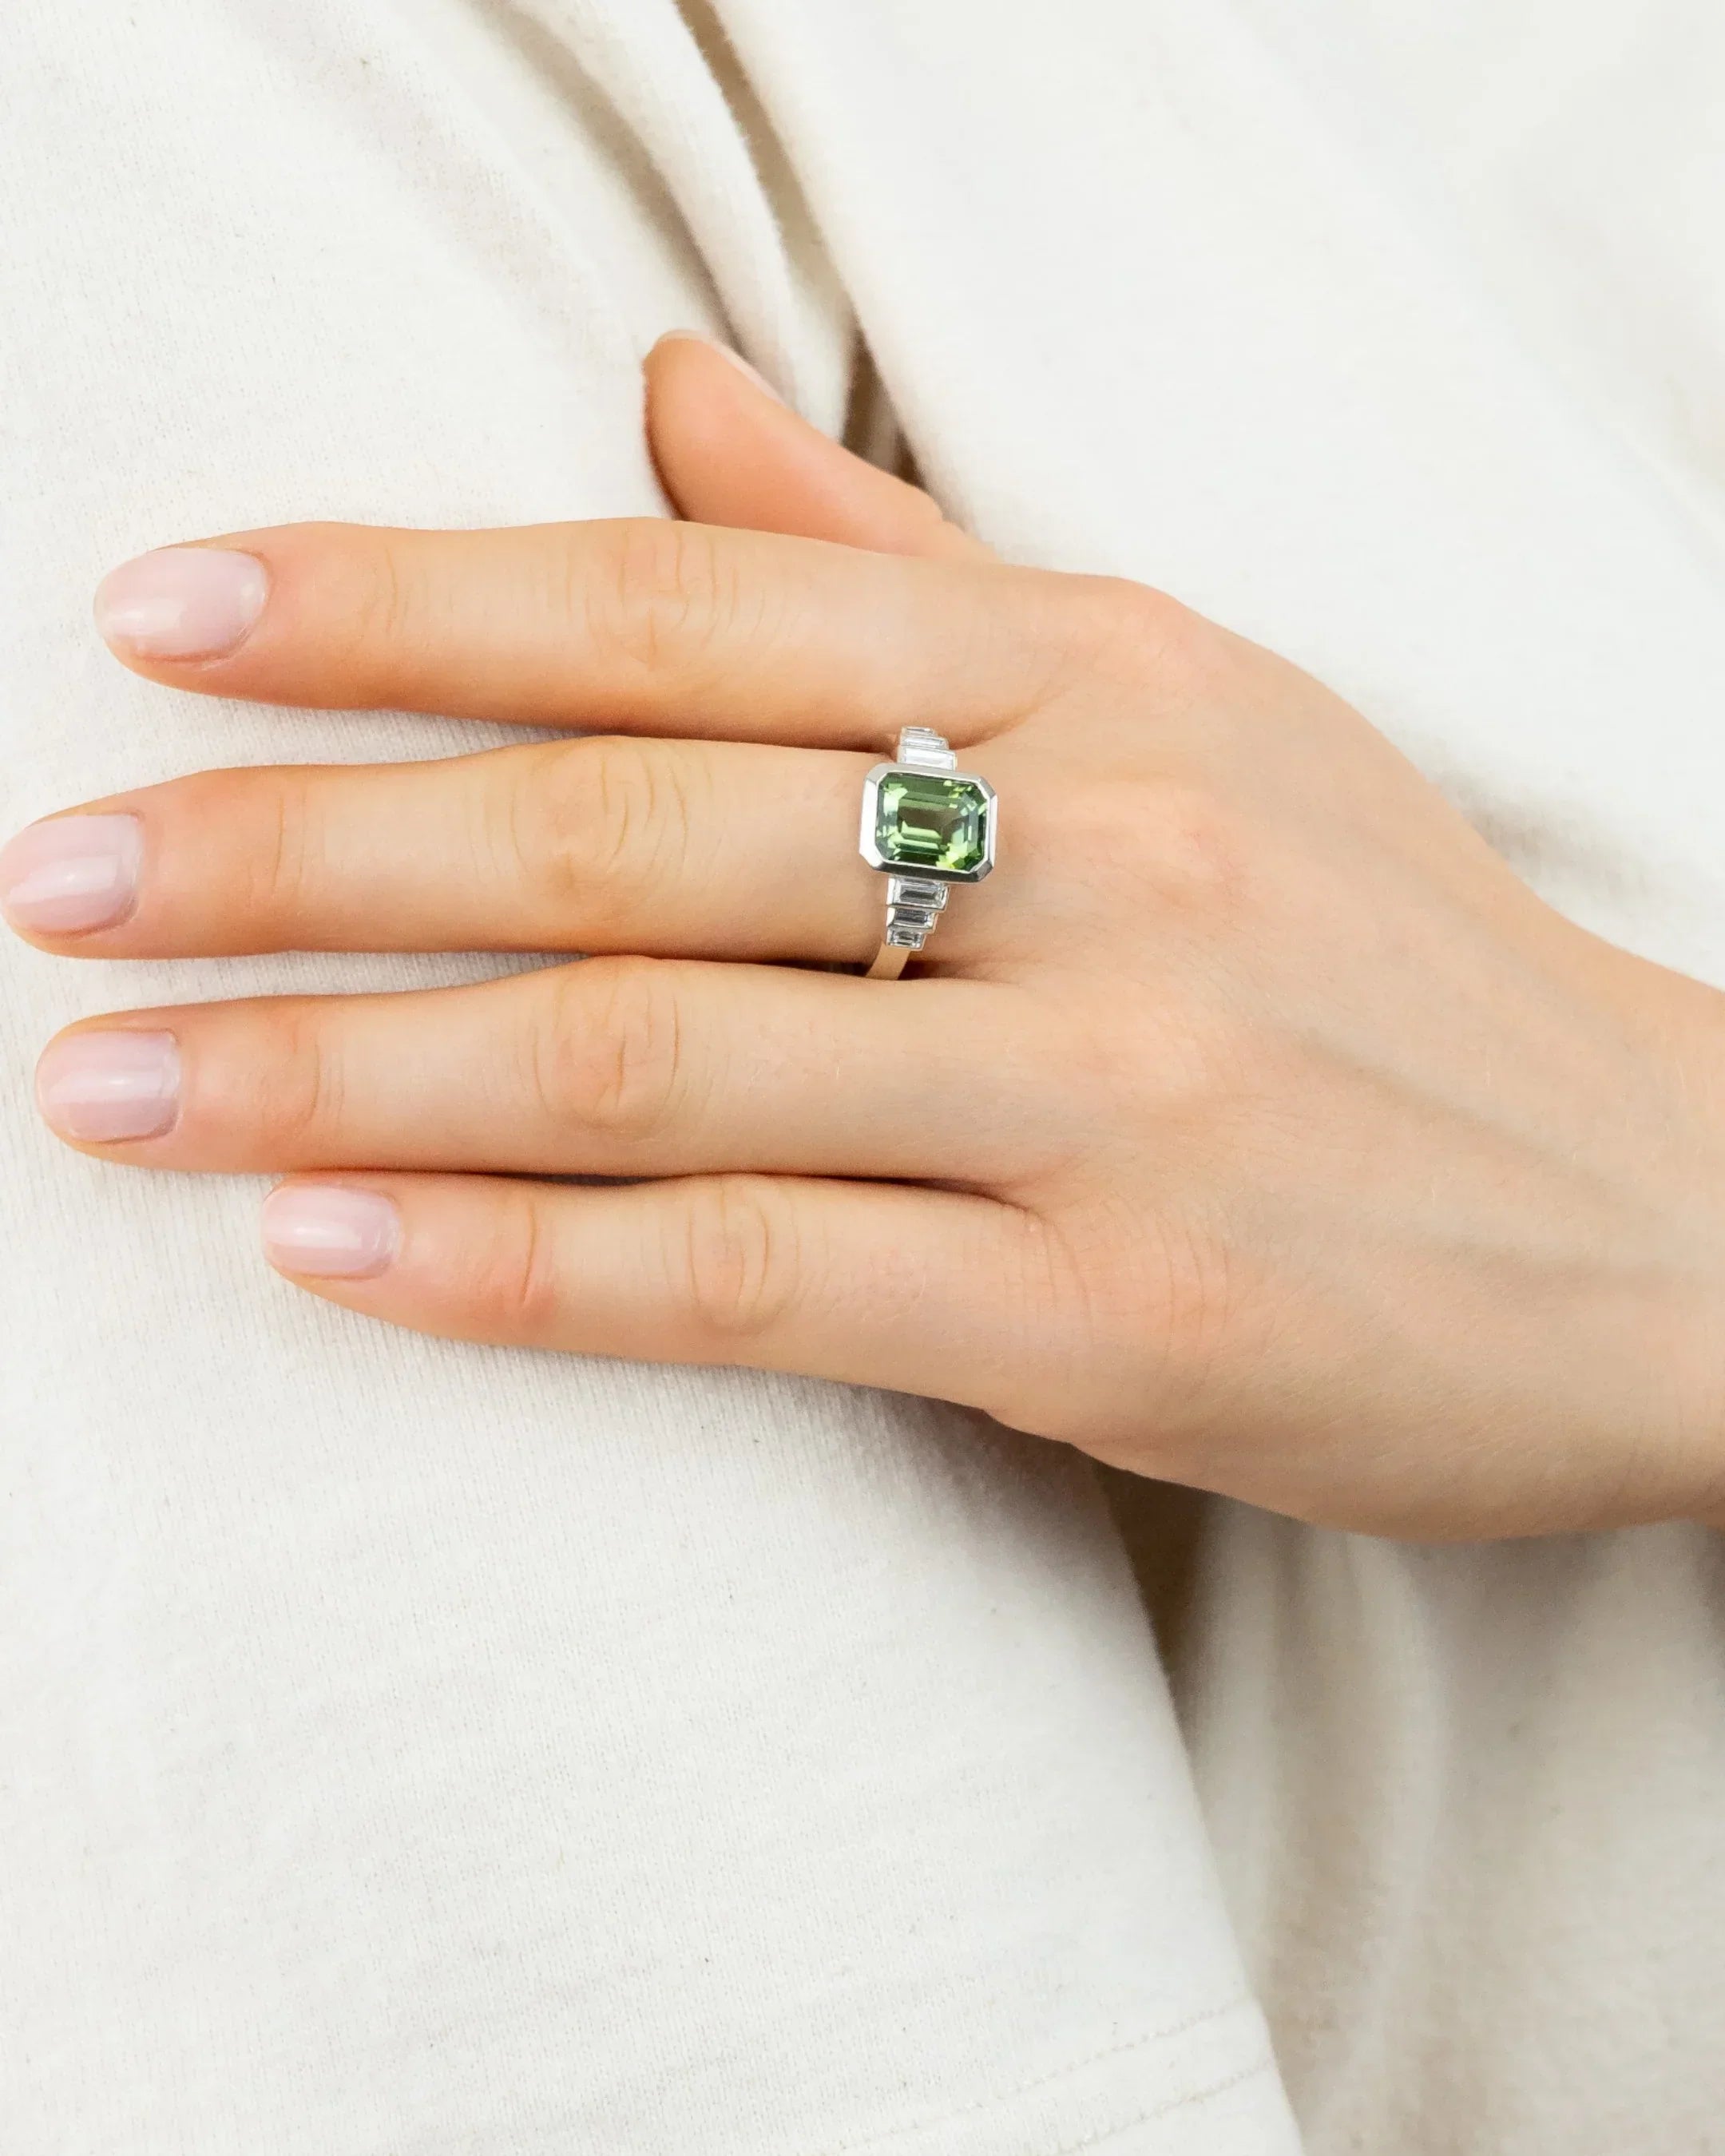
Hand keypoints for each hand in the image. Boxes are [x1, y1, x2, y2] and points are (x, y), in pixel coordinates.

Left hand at [7, 333, 1724, 1538]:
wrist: (1673, 1212)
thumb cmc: (1386, 953)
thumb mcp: (1182, 699)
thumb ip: (897, 565)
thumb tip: (649, 397)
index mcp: (1095, 674)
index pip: (674, 605)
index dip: (393, 603)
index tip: (160, 623)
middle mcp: (1101, 857)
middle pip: (620, 828)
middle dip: (304, 849)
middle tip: (59, 882)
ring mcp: (1114, 1097)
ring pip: (655, 1061)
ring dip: (348, 1075)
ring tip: (114, 1086)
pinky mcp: (1123, 1321)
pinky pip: (761, 1284)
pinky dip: (526, 1271)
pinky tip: (336, 1259)